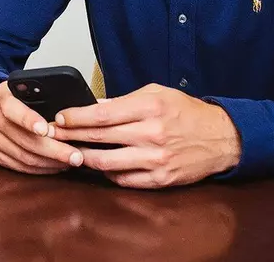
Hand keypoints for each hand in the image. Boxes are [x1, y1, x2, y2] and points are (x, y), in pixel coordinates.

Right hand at [0, 81, 83, 174]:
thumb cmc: (21, 96)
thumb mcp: (29, 87)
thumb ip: (43, 96)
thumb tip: (69, 114)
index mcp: (2, 97)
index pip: (14, 110)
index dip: (30, 121)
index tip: (46, 130)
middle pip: (25, 140)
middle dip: (54, 150)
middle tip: (76, 156)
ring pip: (24, 157)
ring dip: (51, 163)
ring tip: (71, 162)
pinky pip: (20, 167)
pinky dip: (41, 169)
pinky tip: (56, 166)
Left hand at [53, 84, 240, 188]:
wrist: (221, 138)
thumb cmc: (187, 113)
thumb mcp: (157, 94)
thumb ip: (124, 101)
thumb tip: (94, 107)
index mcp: (149, 108)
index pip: (102, 114)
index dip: (76, 117)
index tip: (60, 118)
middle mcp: (152, 134)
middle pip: (100, 137)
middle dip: (71, 137)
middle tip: (52, 135)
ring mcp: (156, 159)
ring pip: (107, 162)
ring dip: (83, 158)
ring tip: (69, 152)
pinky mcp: (160, 179)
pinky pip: (124, 180)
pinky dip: (107, 173)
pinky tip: (97, 166)